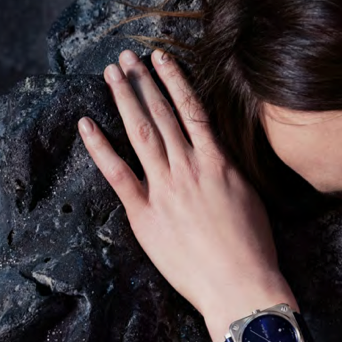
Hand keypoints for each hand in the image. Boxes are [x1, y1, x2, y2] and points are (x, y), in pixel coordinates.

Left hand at [77, 49, 292, 323]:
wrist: (240, 284)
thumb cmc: (253, 247)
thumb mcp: (250, 196)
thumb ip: (229, 170)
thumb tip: (217, 153)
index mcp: (218, 162)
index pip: (193, 110)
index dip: (174, 80)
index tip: (161, 58)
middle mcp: (189, 167)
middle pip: (161, 114)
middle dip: (144, 81)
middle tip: (127, 57)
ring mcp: (164, 189)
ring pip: (140, 133)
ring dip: (125, 99)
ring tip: (112, 73)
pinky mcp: (145, 214)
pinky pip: (117, 174)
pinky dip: (101, 147)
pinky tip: (87, 124)